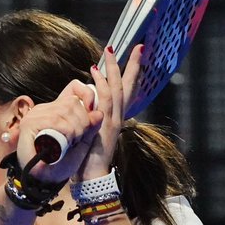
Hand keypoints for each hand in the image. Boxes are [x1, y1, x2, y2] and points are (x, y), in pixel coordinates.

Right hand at [15, 79, 102, 183]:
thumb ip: (90, 127)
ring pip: (67, 109)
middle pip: (74, 101)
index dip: (87, 99)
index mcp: (56, 111)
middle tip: (77, 139)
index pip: (74, 89)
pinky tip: (64, 142)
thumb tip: (99, 112)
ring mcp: (35, 115)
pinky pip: (57, 120)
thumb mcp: (82, 142)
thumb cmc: (61, 164)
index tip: (91, 118)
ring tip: (70, 143)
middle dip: (83, 121)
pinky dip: (66, 132)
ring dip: (76, 129)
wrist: (45, 181)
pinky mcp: (29, 123)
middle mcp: (44, 110)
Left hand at [78, 45, 142, 180]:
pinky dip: (101, 84)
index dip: (131, 74)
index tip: (135, 57)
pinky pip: (104, 100)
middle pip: (128, 86)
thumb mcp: (91, 133)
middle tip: (138, 46)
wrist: (93, 177)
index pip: (127, 91)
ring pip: (116, 88)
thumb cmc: (89, 158)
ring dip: (114, 68)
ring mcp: (113, 120)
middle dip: (133, 65)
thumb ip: (92, 119)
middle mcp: (118, 117)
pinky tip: (95, 72)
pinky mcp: (104, 125)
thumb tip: (86, 106)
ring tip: (110, 50)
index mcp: (116, 118)